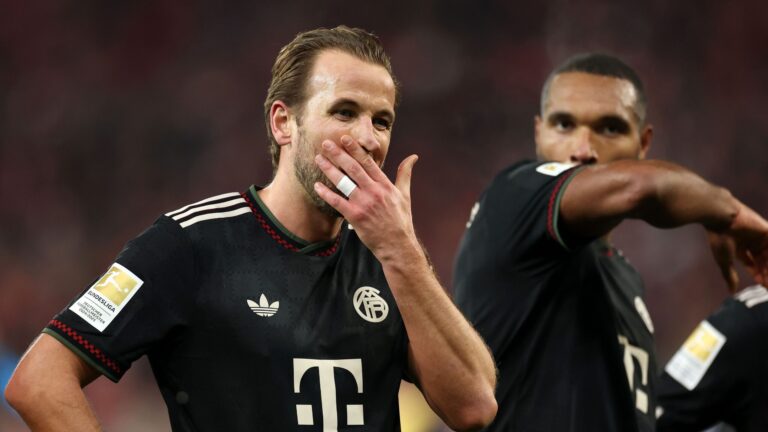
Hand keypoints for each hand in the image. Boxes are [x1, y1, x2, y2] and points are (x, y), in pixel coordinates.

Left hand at [313, 135, 419, 261]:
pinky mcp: (355, 216)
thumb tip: (413, 157)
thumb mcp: (405, 194)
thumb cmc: (401, 220)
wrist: (397, 245)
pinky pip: (337, 202)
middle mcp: (374, 191)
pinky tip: (317, 185)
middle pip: (353, 168)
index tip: (344, 138)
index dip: (355, 149)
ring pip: (343, 182)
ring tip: (318, 159)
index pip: (368, 162)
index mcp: (385, 185)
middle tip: (326, 143)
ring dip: (329, 169)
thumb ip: (405, 173)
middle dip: (338, 154)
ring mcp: (364, 204)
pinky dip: (326, 193)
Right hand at [707, 202, 767, 291]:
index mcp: (740, 247)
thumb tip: (731, 291)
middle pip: (763, 261)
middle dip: (766, 273)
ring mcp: (761, 236)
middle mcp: (751, 242)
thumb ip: (730, 275)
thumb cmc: (719, 238)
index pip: (753, 264)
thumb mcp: (725, 260)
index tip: (763, 286)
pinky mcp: (767, 232)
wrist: (721, 218)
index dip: (758, 275)